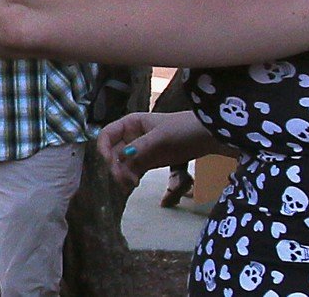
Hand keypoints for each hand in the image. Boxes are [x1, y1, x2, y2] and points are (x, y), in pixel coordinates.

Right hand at [96, 111, 219, 189]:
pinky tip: (133, 185)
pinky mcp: (148, 161)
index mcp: (130, 123)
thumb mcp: (161, 137)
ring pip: (121, 164)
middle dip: (115, 166)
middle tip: (125, 180)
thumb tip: (119, 159)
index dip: (103, 148)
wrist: (206, 137)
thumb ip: (140, 147)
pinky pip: (132, 171)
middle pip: (112, 153)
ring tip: (131, 184)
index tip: (109, 163)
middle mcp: (131, 136)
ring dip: (122, 175)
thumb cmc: (182, 129)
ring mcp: (139, 150)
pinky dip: (130, 179)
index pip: (107, 135)